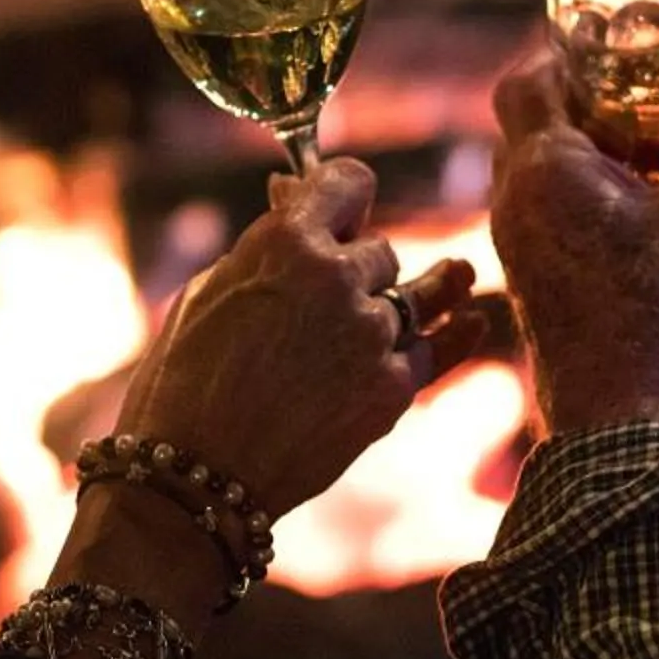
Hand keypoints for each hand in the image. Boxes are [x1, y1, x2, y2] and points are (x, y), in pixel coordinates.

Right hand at [52, 161, 482, 630]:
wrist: (195, 475)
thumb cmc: (184, 379)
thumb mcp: (211, 289)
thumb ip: (264, 243)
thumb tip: (291, 194)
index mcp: (287, 239)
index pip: (349, 183)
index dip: (346, 193)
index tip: (345, 206)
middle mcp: (340, 276)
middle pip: (378, 250)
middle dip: (355, 267)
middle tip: (329, 298)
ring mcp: (373, 333)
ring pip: (412, 296)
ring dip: (419, 292)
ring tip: (458, 276)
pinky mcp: (394, 388)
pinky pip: (436, 349)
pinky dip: (453, 336)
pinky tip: (473, 321)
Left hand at [490, 50, 658, 435]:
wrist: (627, 430)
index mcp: (544, 172)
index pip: (526, 82)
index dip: (563, 54)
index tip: (609, 49)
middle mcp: (519, 210)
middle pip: (544, 134)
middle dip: (606, 117)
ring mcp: (526, 258)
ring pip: (570, 193)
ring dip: (631, 181)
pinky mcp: (546, 299)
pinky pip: (587, 247)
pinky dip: (641, 240)